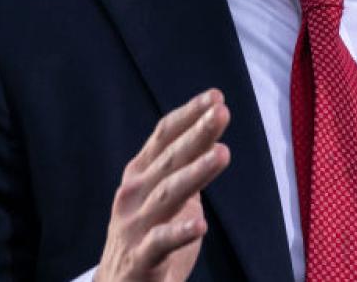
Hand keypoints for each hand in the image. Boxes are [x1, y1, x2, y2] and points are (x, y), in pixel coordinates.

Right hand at [96, 89, 230, 281]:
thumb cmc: (146, 239)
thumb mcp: (164, 198)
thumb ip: (181, 170)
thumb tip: (210, 138)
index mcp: (139, 175)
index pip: (164, 136)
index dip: (188, 115)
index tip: (216, 97)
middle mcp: (133, 194)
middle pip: (169, 159)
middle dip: (197, 134)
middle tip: (222, 112)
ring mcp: (134, 226)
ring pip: (167, 194)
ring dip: (196, 173)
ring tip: (222, 154)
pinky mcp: (140, 260)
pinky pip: (160, 243)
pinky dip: (178, 233)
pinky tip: (200, 225)